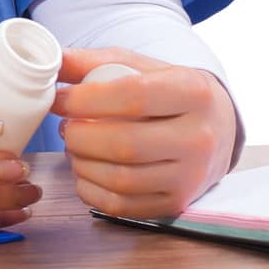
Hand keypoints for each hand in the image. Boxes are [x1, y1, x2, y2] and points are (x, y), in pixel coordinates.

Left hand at [51, 46, 237, 221]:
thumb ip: (93, 62)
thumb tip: (51, 62)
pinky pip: (124, 206)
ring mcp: (190, 176)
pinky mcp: (178, 203)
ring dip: (83, 165)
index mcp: (193, 93)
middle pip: (125, 144)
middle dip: (81, 136)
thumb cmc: (170, 91)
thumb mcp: (140, 66)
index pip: (133, 96)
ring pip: (122, 179)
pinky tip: (85, 172)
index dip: (86, 100)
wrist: (218, 127)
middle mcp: (199, 137)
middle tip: (66, 127)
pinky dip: (92, 192)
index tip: (59, 99)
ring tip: (74, 147)